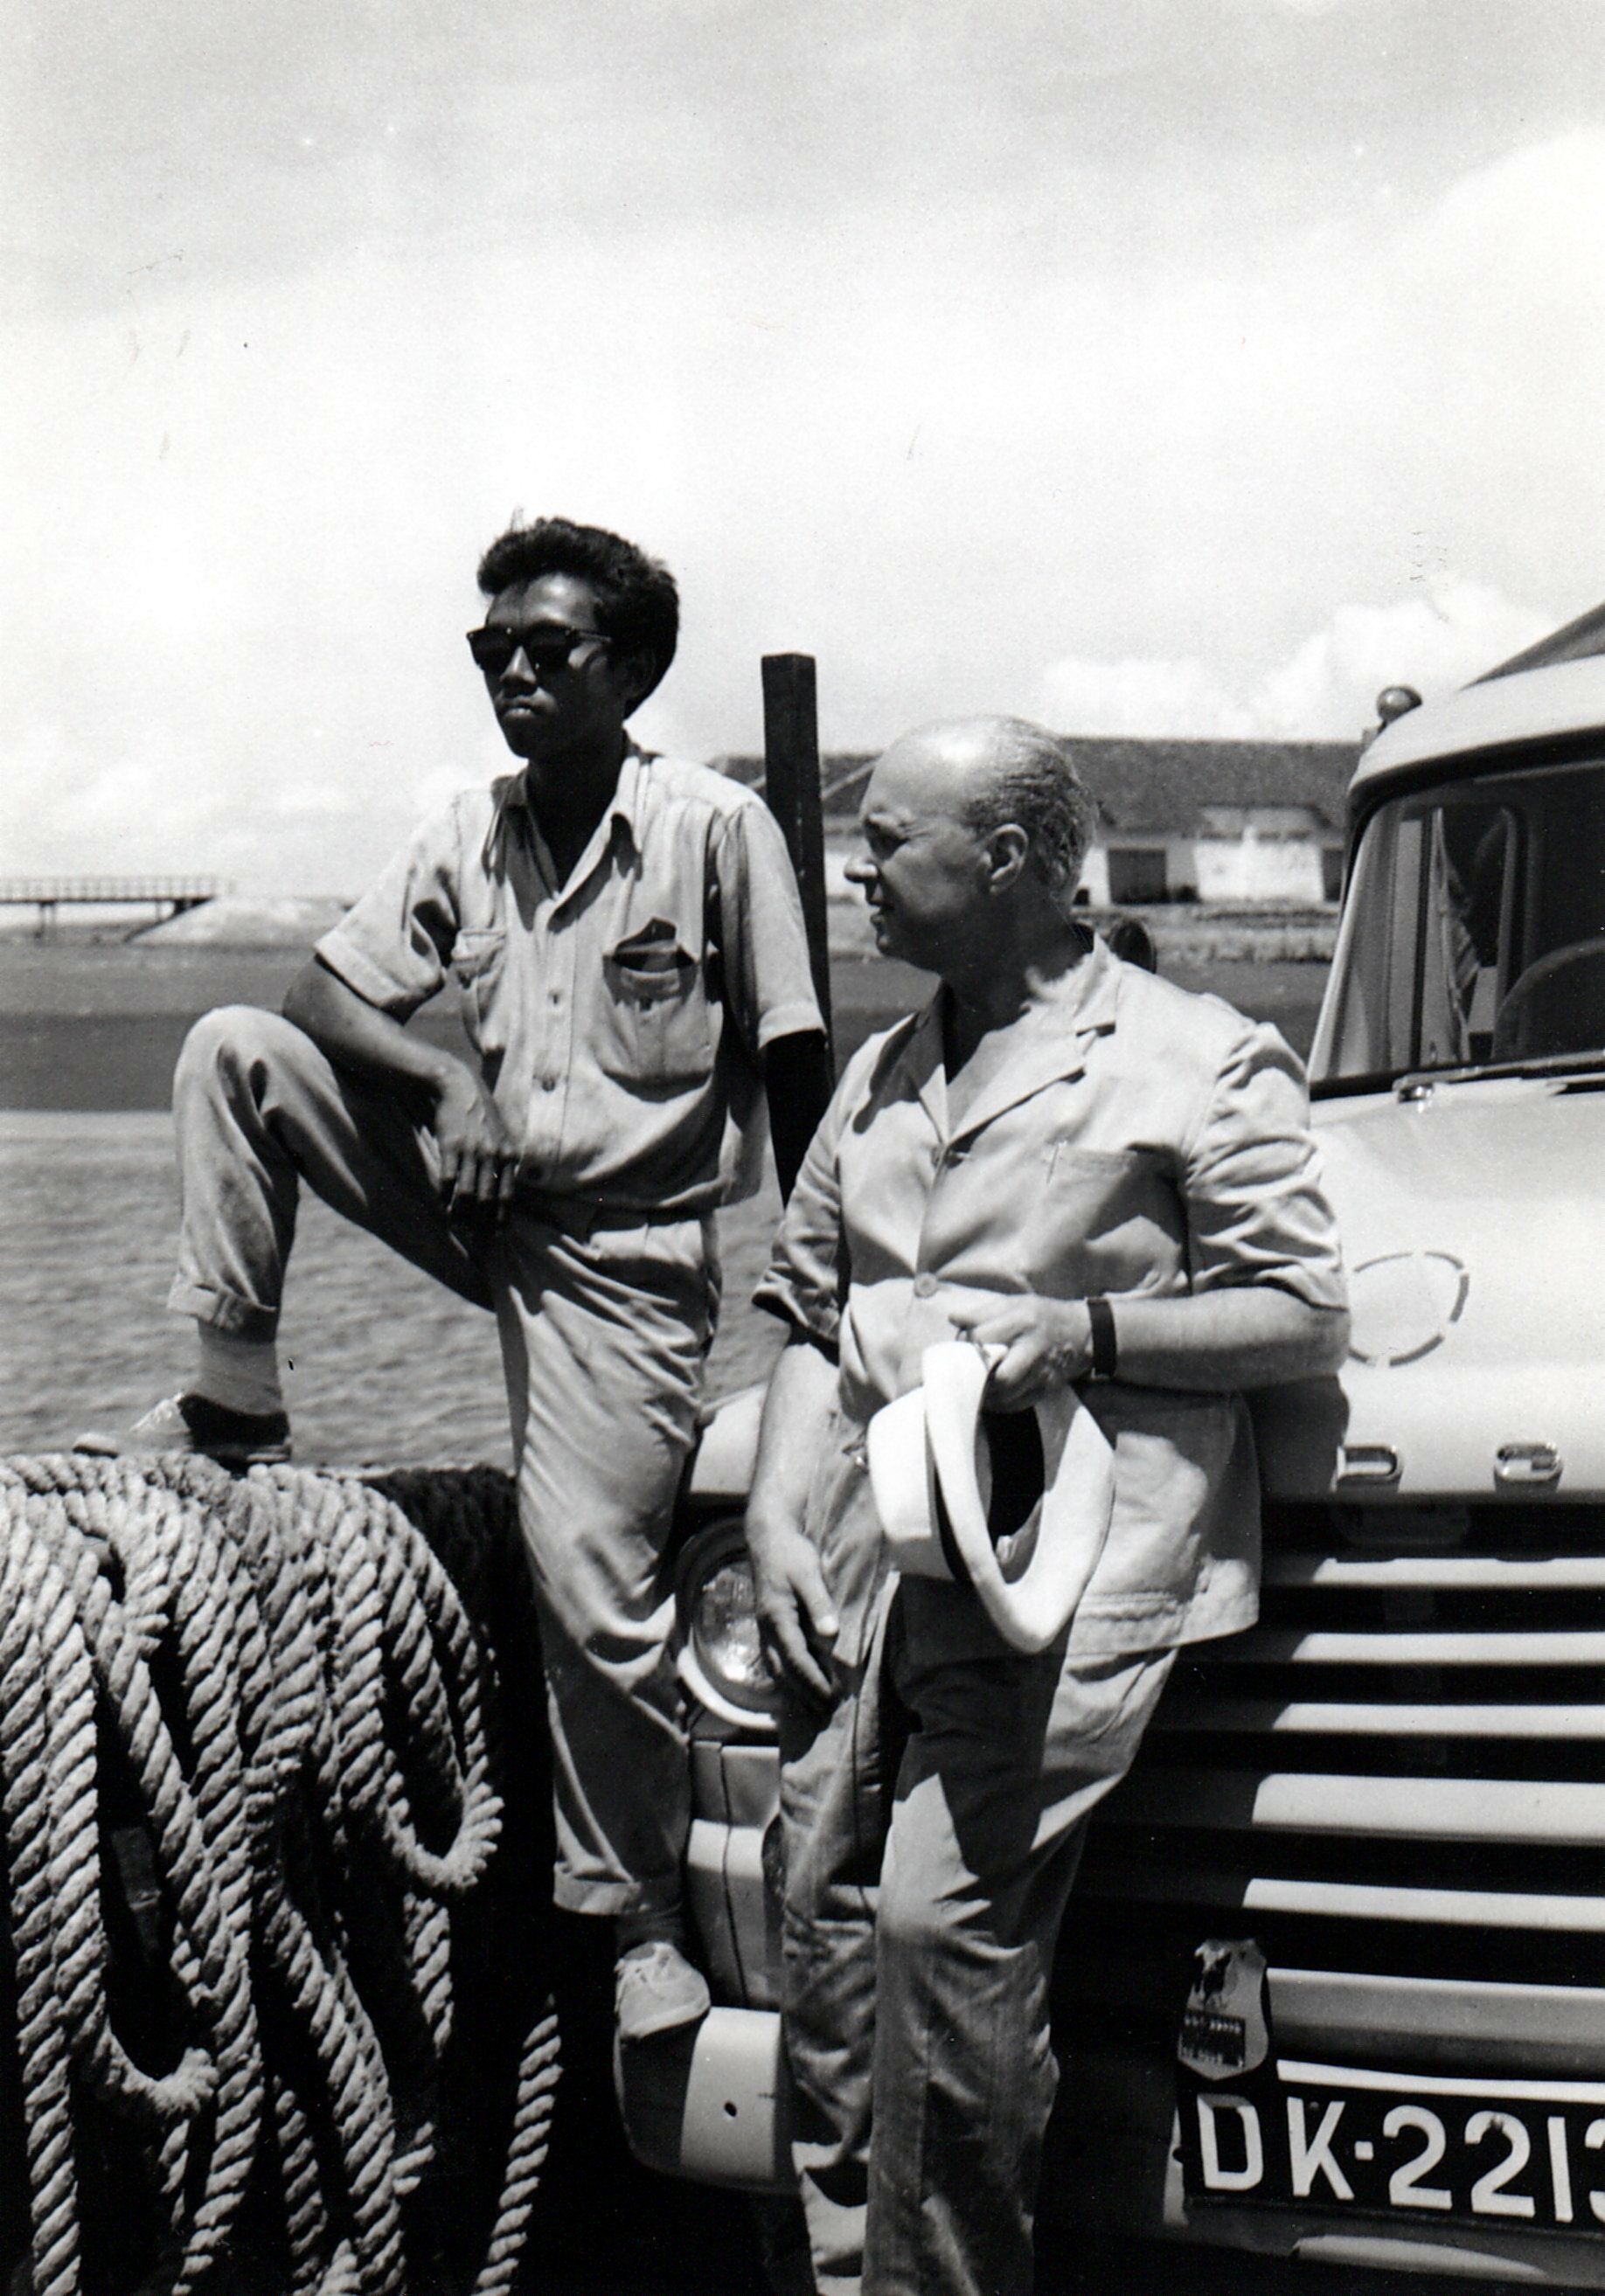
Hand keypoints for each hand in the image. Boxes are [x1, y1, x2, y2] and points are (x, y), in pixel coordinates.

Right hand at [429, 1065, 520, 1223]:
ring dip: (462, 1213)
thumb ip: (505, 1160)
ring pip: (467, 1193)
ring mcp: (471, 1151)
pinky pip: (448, 1179)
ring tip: (458, 1224)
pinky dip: (445, 1196)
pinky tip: (443, 1205)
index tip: (498, 1233)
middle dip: (482, 1221)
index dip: (502, 1217)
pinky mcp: (450, 1147)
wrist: (460, 1087)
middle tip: (476, 1236)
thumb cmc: (482, 1114)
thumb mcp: (502, 1135)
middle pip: (488, 1198)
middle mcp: (493, 1155)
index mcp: (509, 1154)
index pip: (507, 1194)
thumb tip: (506, 1187)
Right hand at [746, 1520, 838, 1705]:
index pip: (796, 1659)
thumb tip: (830, 1634)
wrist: (769, 1537)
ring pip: (775, 1668)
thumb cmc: (791, 1554)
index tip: (831, 1697)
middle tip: (825, 1712)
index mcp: (777, 1617)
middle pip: (783, 1671)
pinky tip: (795, 1685)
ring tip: (811, 1707)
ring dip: (793, 1690)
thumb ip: (819, 1603)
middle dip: (803, 1694)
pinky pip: (774, 1659)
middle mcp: (768, 1628)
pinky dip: (785, 1676)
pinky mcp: (768, 1624)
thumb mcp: (809, 1573)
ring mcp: (765, 1628)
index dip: (813, 1681)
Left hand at [950, 1294, 1092, 1410]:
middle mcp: (1034, 1348)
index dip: (964, 1344)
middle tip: (967, 1371)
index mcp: (1022, 1320)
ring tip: (976, 1383)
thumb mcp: (1014, 1303)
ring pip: (1005, 1394)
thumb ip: (982, 1312)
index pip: (982, 1338)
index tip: (961, 1346)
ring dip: (984, 1393)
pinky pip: (1015, 1405)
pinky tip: (991, 1392)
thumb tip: (953, 1319)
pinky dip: (998, 1402)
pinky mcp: (1046, 1389)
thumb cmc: (1041, 1315)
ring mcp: (1042, 1372)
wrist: (1082, 1333)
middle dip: (976, 1376)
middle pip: (998, 1375)